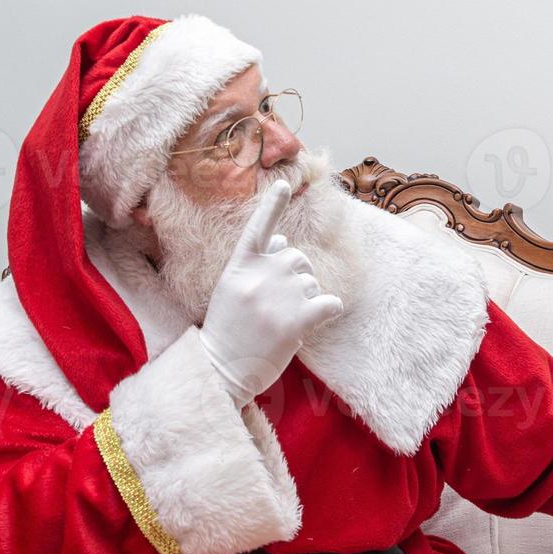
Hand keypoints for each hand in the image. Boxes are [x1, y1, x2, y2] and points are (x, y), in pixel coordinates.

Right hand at [197, 181, 344, 406]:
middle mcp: (260, 275)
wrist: (222, 370)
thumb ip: (256, 263)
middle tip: (276, 308)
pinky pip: (330, 303)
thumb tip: (283, 239)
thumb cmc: (228, 331)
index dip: (272, 205)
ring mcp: (279, 297)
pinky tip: (316, 321)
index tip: (284, 182)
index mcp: (240, 266)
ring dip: (306, 301)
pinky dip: (329, 311)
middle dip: (295, 279)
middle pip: (298, 259)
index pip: (258, 228)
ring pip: (313, 283)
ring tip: (282, 324)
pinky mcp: (298, 320)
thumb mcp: (232, 289)